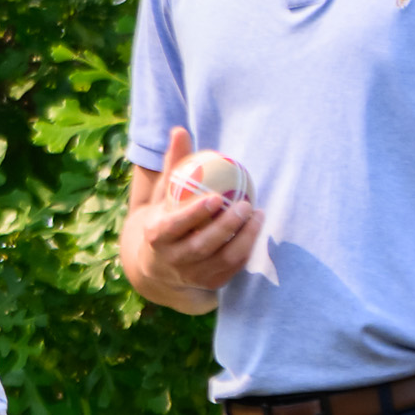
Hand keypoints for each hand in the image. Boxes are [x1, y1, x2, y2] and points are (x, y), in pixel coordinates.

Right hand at [119, 134, 260, 311]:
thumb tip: (179, 130)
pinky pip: (233, 267)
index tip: (215, 197)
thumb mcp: (165, 193)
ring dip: (243, 238)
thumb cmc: (165, 216)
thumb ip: (174, 164)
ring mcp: (192, 276)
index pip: (175, 227)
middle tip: (244, 205)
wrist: (157, 262)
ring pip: (222, 259)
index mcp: (157, 236)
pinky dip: (246, 248)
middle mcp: (172, 260)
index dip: (194, 215)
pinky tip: (255, 228)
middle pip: (202, 246)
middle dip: (225, 227)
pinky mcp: (210, 283)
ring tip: (257, 214)